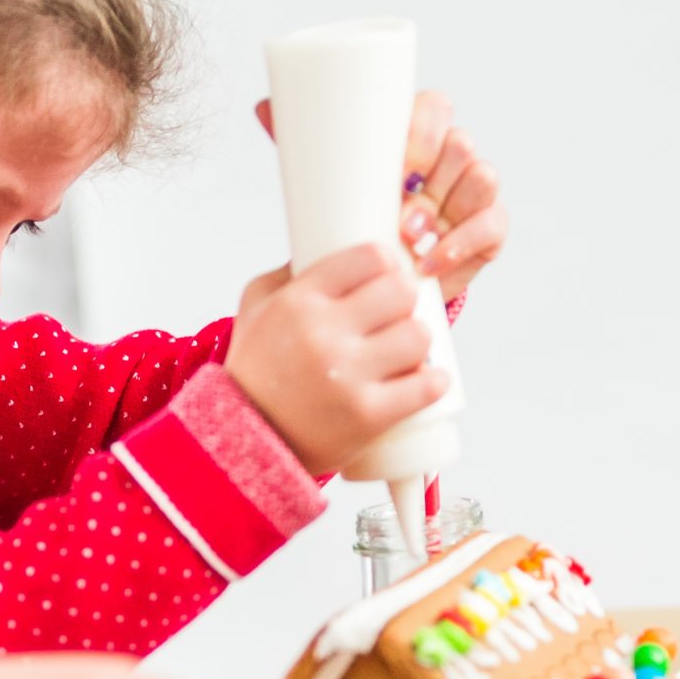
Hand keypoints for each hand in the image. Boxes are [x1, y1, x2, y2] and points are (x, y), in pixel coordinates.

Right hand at [222, 244, 448, 474]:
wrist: (246, 439)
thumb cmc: (255, 369)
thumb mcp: (256, 307)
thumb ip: (291, 271)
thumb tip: (330, 239)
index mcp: (299, 301)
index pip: (371, 257)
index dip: (388, 262)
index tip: (388, 274)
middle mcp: (323, 335)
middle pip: (402, 291)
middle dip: (406, 299)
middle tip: (397, 313)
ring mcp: (348, 377)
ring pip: (419, 336)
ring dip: (418, 341)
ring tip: (406, 348)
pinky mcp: (368, 415)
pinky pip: (426, 386)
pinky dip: (433, 381)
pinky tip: (426, 378)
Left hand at [253, 91, 506, 302]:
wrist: (380, 271)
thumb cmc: (356, 212)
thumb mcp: (332, 178)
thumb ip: (304, 140)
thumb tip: (263, 105)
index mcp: (420, 132)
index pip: (435, 108)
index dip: (422, 128)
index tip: (395, 158)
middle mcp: (452, 156)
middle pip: (460, 144)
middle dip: (432, 174)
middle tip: (397, 208)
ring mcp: (473, 192)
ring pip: (481, 179)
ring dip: (445, 210)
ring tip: (407, 236)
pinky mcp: (488, 229)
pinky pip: (490, 227)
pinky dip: (460, 246)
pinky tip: (430, 261)